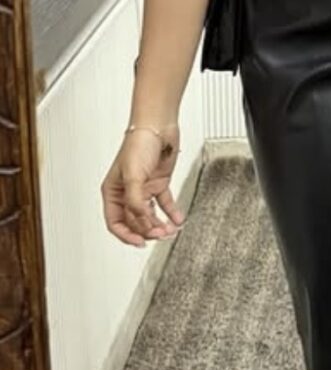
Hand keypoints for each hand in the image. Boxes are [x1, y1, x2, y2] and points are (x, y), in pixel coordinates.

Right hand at [101, 123, 183, 248]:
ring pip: (149, 215)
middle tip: (161, 235)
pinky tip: (178, 219)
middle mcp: (127, 192)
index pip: (116, 222)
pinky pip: (164, 204)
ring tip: (170, 230)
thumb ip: (136, 202)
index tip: (141, 242)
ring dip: (159, 225)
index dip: (127, 235)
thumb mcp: (133, 176)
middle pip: (135, 221)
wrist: (159, 127)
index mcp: (113, 192)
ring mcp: (144, 189)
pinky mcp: (159, 183)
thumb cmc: (139, 144)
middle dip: (147, 230)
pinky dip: (171, 213)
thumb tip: (142, 221)